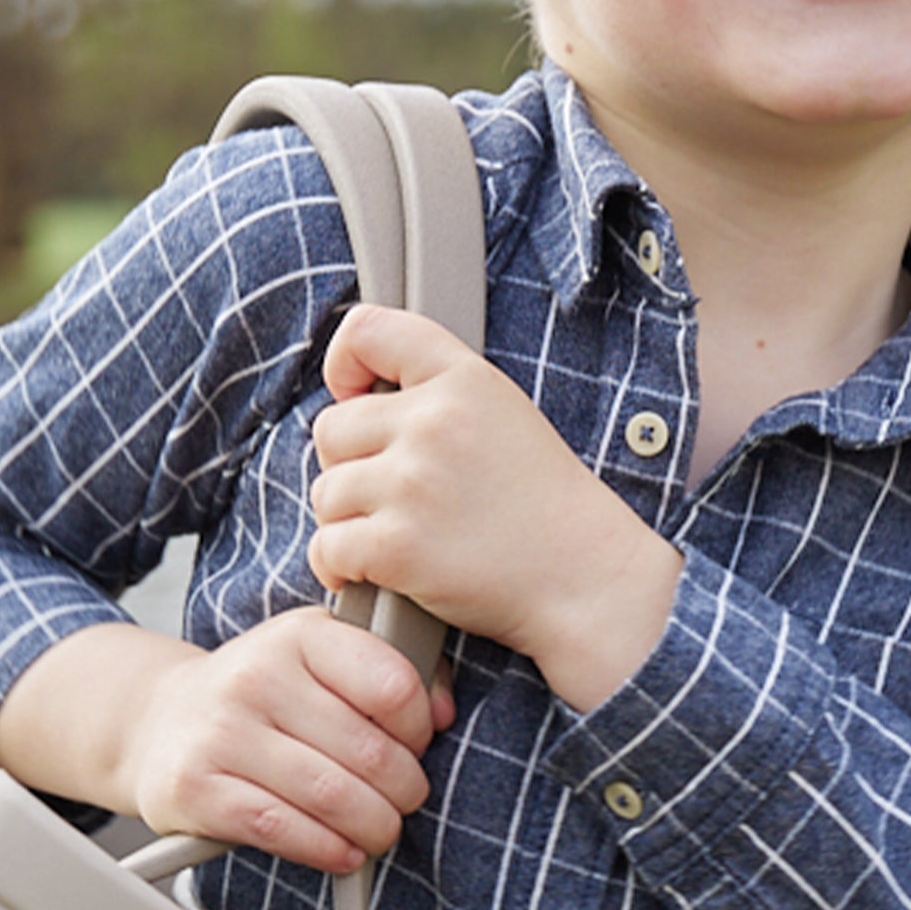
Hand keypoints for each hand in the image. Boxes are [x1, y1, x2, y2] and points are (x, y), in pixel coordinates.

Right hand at [0, 608, 451, 875]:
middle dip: (404, 791)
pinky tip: (341, 851)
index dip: (420, 730)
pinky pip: (282, 829)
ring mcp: (220, 732)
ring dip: (373, 827)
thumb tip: (443, 711)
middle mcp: (256, 675)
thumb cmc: (261, 699)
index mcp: (300, 635)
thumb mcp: (319, 661)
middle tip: (404, 801)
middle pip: (368, 752)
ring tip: (378, 831)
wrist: (160, 723)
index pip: (392, 686)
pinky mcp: (194, 788)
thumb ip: (389, 671)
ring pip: (330, 795)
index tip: (415, 747)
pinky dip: (326, 849)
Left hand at [309, 306, 682, 713]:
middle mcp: (433, 422)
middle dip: (349, 466)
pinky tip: (371, 576)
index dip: (344, 364)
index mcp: (462, 379)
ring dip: (347, 523)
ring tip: (395, 539)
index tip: (355, 398)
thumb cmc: (542, 509)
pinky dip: (338, 569)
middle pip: (330, 429)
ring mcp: (411, 484)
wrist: (585, 579)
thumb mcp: (504, 416)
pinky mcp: (396, 546)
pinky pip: (327, 548)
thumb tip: (351, 400)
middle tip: (391, 499)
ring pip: (325, 493)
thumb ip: (437, 395)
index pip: (367, 330)